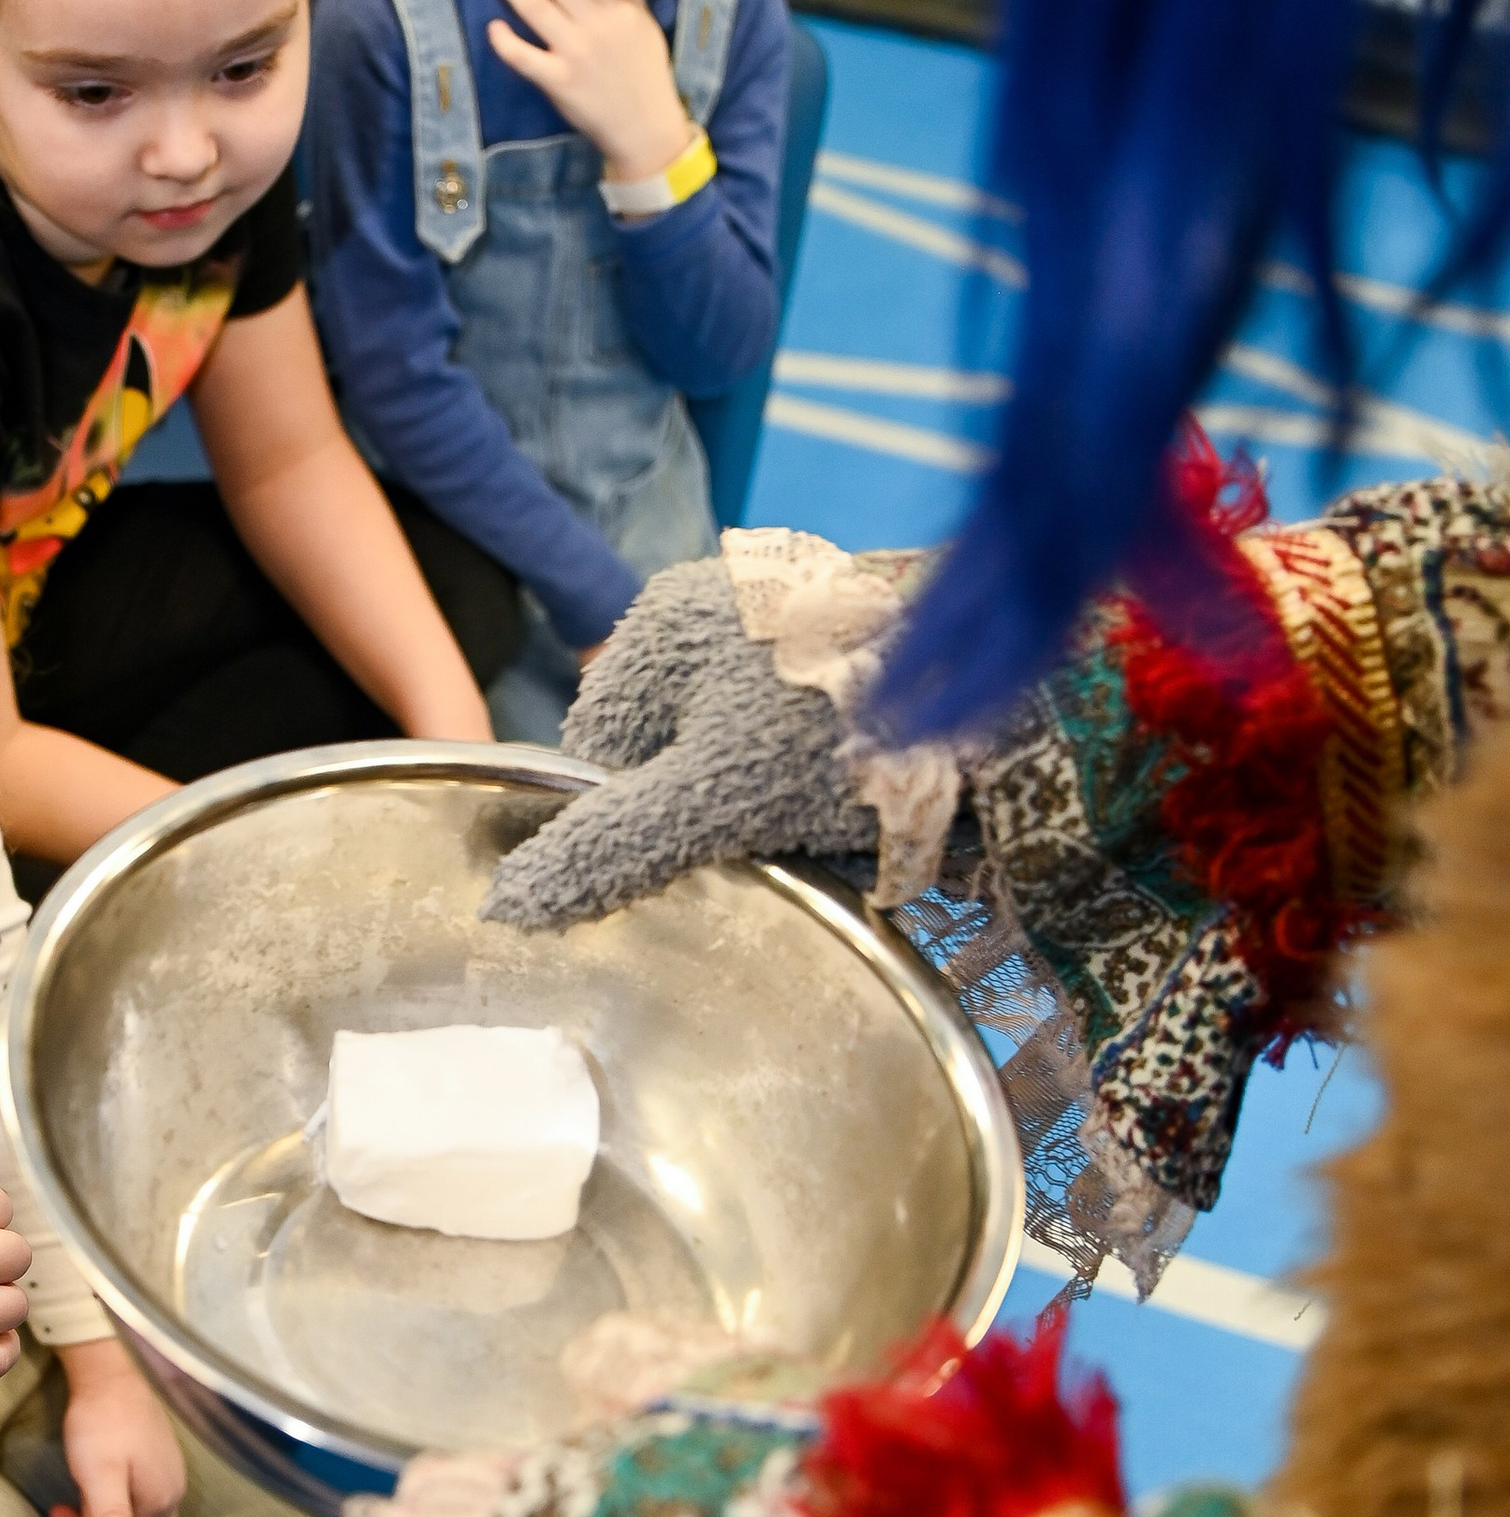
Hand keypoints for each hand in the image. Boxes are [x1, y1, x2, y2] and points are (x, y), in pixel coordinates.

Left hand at [48, 1339, 185, 1516]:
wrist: (111, 1374)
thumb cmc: (101, 1424)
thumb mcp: (99, 1474)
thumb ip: (112, 1516)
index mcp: (160, 1502)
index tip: (58, 1514)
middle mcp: (173, 1494)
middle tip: (62, 1516)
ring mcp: (170, 1477)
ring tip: (74, 1509)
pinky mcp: (162, 1462)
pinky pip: (143, 1500)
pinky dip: (118, 1505)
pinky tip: (97, 1492)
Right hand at [485, 558, 879, 928]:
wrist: (1009, 679)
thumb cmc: (844, 728)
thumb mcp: (710, 802)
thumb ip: (608, 849)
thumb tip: (507, 903)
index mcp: (652, 630)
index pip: (595, 760)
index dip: (632, 827)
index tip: (691, 862)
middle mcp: (710, 613)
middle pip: (673, 759)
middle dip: (714, 817)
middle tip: (776, 846)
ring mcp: (784, 628)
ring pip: (743, 758)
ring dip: (778, 806)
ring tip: (834, 820)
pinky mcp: (852, 652)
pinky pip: (807, 741)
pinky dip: (829, 781)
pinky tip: (869, 797)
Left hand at [486, 0, 695, 182]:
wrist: (647, 127)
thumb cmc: (646, 75)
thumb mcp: (644, 28)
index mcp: (621, 9)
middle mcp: (599, 26)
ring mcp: (577, 54)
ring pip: (539, 12)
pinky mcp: (560, 82)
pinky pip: (525, 57)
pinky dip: (506, 42)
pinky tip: (494, 28)